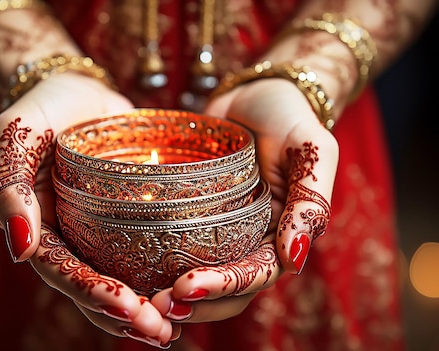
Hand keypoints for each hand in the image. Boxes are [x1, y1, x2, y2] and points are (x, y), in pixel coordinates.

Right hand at [0, 73, 177, 347]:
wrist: (76, 89)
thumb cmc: (40, 107)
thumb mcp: (15, 134)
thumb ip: (8, 185)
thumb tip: (19, 247)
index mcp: (35, 227)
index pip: (60, 270)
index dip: (91, 292)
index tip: (128, 308)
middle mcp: (65, 237)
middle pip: (89, 289)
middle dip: (123, 315)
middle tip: (160, 331)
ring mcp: (94, 232)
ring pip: (115, 282)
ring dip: (141, 311)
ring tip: (172, 331)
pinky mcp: (123, 221)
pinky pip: (137, 257)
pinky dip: (155, 280)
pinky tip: (184, 296)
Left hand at [152, 78, 337, 322]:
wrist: (255, 93)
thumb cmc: (290, 117)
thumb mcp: (311, 150)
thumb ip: (311, 201)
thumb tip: (294, 259)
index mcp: (280, 235)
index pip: (254, 274)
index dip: (223, 287)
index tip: (187, 287)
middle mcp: (248, 239)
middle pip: (224, 289)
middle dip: (194, 302)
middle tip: (156, 306)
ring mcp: (218, 229)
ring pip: (197, 275)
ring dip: (171, 293)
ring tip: (140, 301)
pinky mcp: (191, 214)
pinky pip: (174, 243)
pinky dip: (154, 263)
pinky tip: (127, 271)